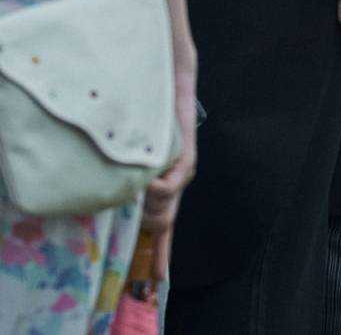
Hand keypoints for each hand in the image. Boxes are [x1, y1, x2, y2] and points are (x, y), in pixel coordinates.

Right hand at [142, 72, 197, 280]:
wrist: (169, 85)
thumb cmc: (150, 119)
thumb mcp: (138, 158)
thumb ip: (133, 182)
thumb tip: (129, 204)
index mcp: (164, 185)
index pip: (163, 226)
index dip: (160, 253)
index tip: (156, 279)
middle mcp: (176, 183)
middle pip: (163, 223)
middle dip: (152, 235)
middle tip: (145, 240)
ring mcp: (183, 171)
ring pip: (163, 207)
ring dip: (148, 204)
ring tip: (141, 184)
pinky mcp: (186, 158)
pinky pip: (171, 184)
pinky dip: (158, 188)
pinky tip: (150, 183)